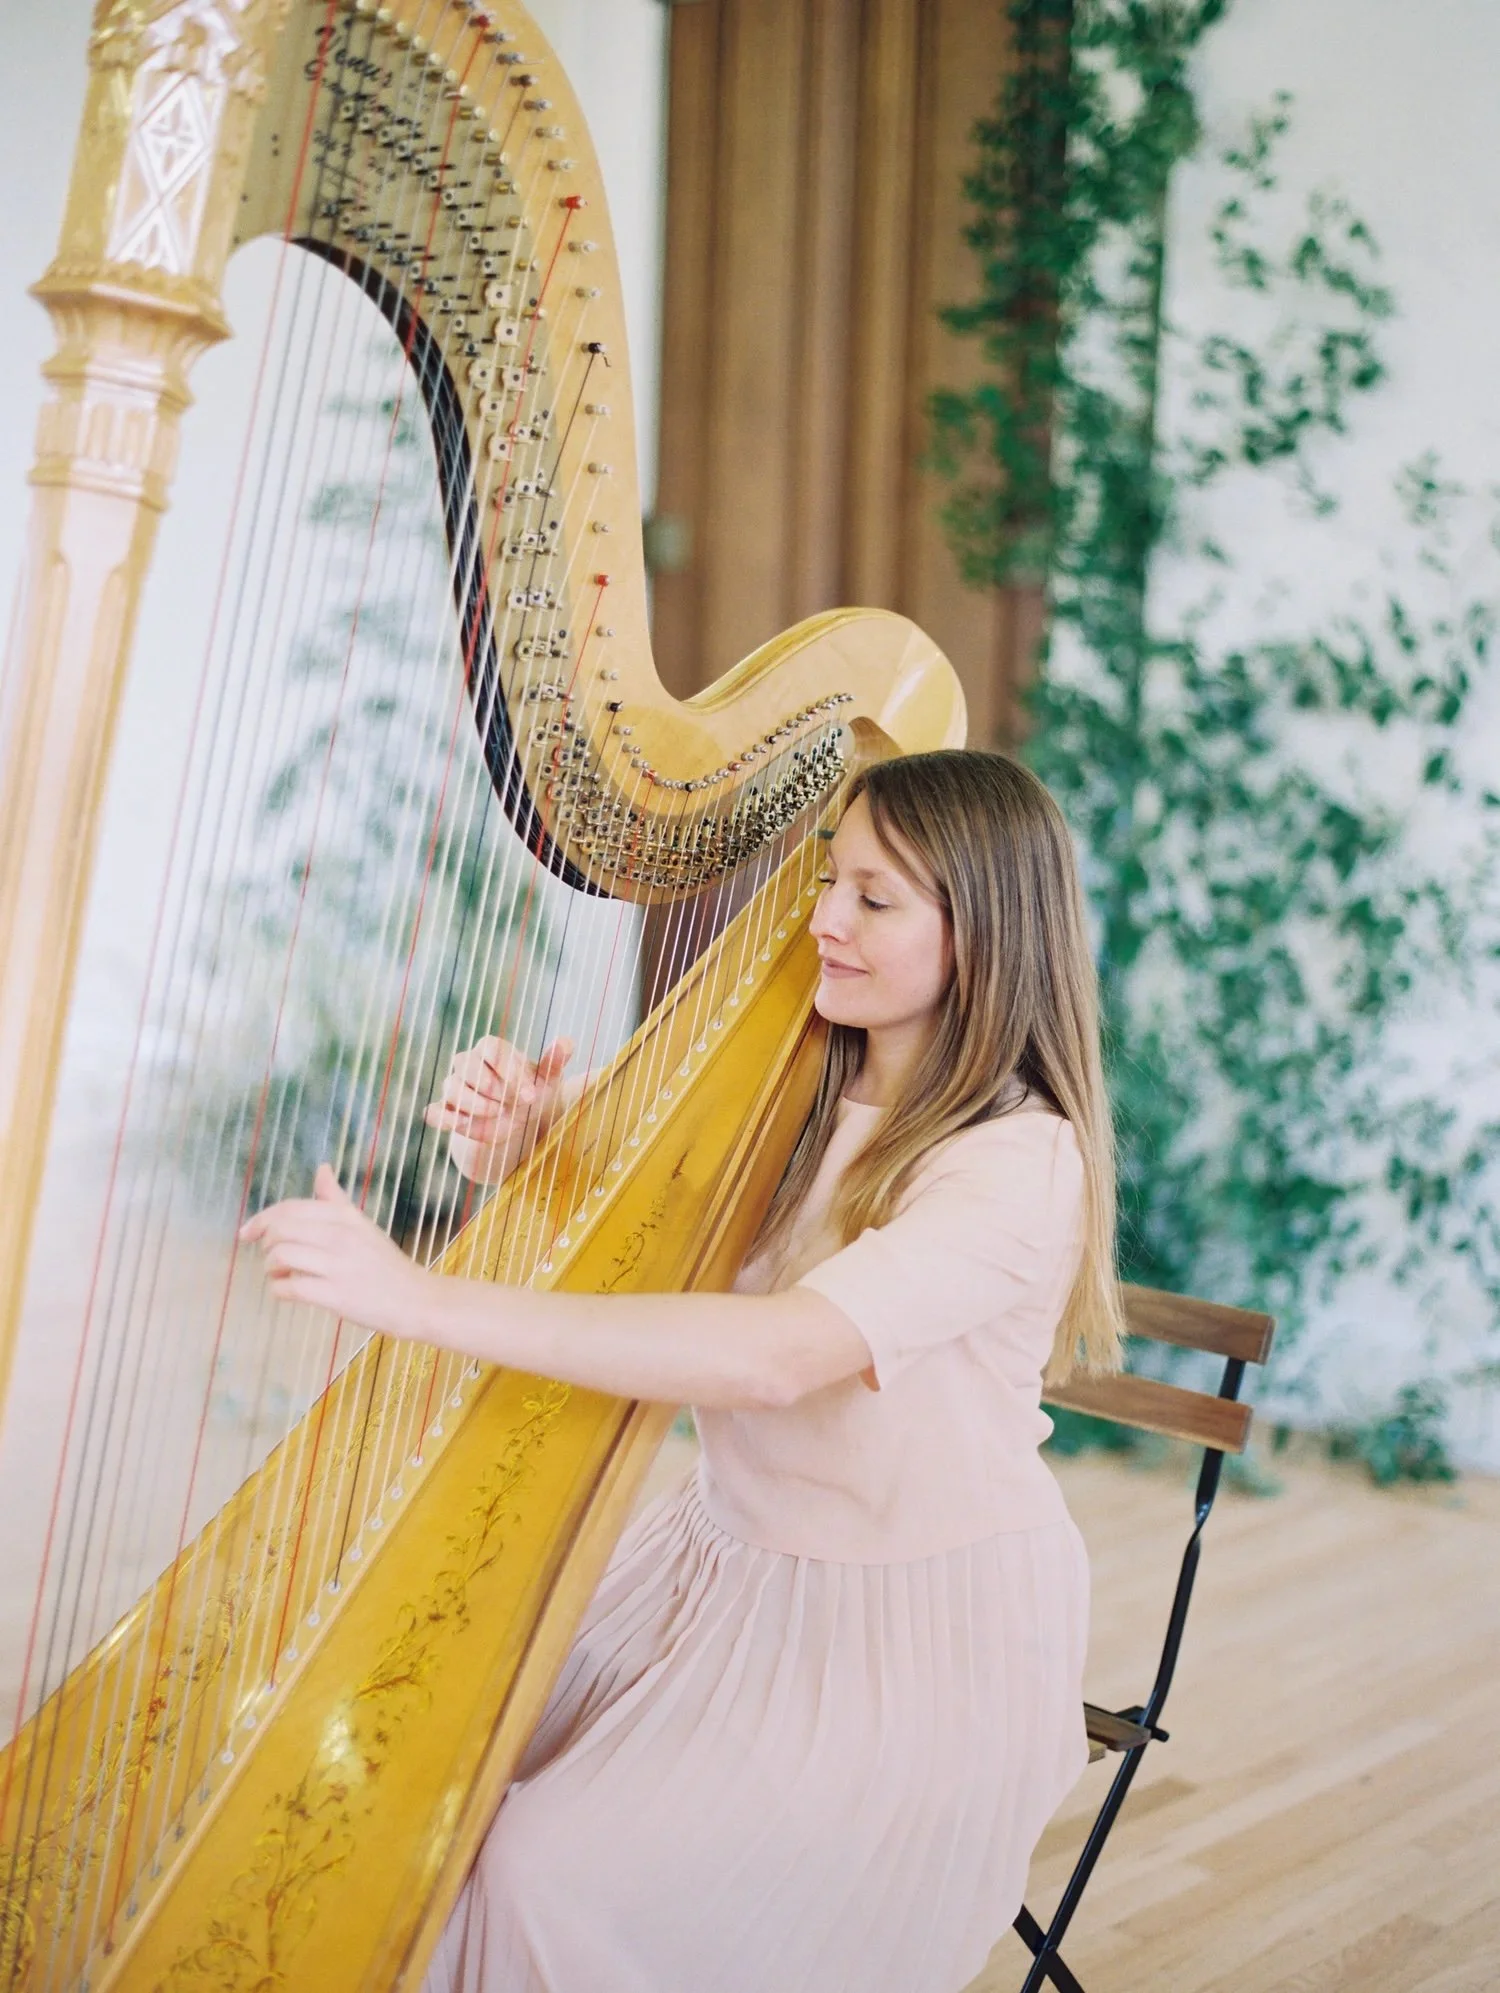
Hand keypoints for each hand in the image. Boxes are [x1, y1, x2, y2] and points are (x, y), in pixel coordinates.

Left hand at [240, 1165, 431, 1338]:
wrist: (415, 1299)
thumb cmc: (385, 1264)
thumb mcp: (362, 1224)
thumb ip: (336, 1198)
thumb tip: (322, 1168)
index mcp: (345, 1216)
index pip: (290, 1208)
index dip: (262, 1219)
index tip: (247, 1233)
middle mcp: (340, 1236)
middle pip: (280, 1230)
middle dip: (265, 1244)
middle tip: (271, 1256)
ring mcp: (337, 1266)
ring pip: (280, 1256)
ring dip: (270, 1268)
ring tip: (280, 1275)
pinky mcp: (335, 1295)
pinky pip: (289, 1288)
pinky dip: (279, 1290)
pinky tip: (286, 1291)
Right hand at [423, 1034, 572, 1153]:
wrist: (519, 1120)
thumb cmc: (532, 1091)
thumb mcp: (548, 1078)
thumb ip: (555, 1060)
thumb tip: (566, 1042)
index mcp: (492, 1051)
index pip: (491, 1049)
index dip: (509, 1070)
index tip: (530, 1093)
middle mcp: (469, 1064)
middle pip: (464, 1063)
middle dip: (488, 1085)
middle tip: (511, 1102)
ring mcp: (456, 1088)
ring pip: (452, 1087)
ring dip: (473, 1103)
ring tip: (498, 1113)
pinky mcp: (448, 1112)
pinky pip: (434, 1112)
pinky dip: (444, 1118)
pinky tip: (462, 1125)